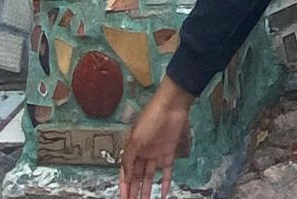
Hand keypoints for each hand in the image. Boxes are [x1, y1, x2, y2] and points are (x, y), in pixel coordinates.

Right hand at [120, 78, 194, 198]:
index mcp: (132, 148)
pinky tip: (164, 192)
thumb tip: (124, 175)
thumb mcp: (135, 140)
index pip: (126, 171)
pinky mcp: (169, 151)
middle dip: (135, 190)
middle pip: (137, 175)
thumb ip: (129, 158)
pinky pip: (167, 170)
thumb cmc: (151, 118)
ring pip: (150, 175)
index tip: (124, 198)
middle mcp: (143, 151)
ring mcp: (156, 152)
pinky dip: (165, 181)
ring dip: (148, 188)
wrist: (171, 106)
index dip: (125, 186)